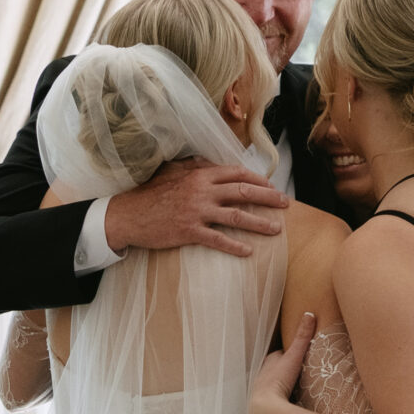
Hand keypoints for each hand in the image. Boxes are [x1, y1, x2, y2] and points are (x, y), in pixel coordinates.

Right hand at [103, 158, 290, 257]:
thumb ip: (194, 166)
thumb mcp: (172, 172)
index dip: (258, 180)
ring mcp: (197, 212)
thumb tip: (211, 162)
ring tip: (276, 229)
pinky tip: (248, 251)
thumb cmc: (150, 193)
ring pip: (236, 216)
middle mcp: (202, 191)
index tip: (272, 187)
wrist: (128, 215)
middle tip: (286, 204)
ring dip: (260, 223)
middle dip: (269, 198)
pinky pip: (218, 239)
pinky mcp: (189, 232)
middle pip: (244, 192)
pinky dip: (235, 246)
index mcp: (200, 174)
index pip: (237, 173)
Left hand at [249, 313, 315, 413]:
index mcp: (269, 363)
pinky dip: (280, 402)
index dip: (290, 354)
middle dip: (284, 370)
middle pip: (275, 370)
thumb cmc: (277, 381)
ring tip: (295, 390)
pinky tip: (288, 406)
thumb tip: (310, 313)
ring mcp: (262, 393)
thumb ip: (302, 337)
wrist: (265, 410)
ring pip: (273, 386)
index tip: (300, 354)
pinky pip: (274, 402)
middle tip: (300, 372)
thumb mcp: (293, 357)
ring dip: (281, 387)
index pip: (280, 355)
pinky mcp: (264, 408)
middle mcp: (262, 376)